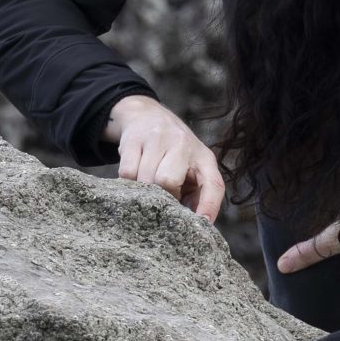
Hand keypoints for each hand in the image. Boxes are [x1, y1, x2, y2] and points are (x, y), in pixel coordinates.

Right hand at [105, 94, 224, 223]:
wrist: (148, 116)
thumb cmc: (175, 154)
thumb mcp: (192, 169)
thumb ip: (195, 195)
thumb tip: (193, 224)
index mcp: (204, 158)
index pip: (213, 184)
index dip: (209, 206)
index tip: (201, 224)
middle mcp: (183, 144)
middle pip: (168, 180)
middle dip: (163, 196)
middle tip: (162, 197)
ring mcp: (158, 138)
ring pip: (145, 179)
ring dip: (144, 191)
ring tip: (148, 185)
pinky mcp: (134, 138)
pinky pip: (127, 173)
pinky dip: (128, 183)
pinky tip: (135, 176)